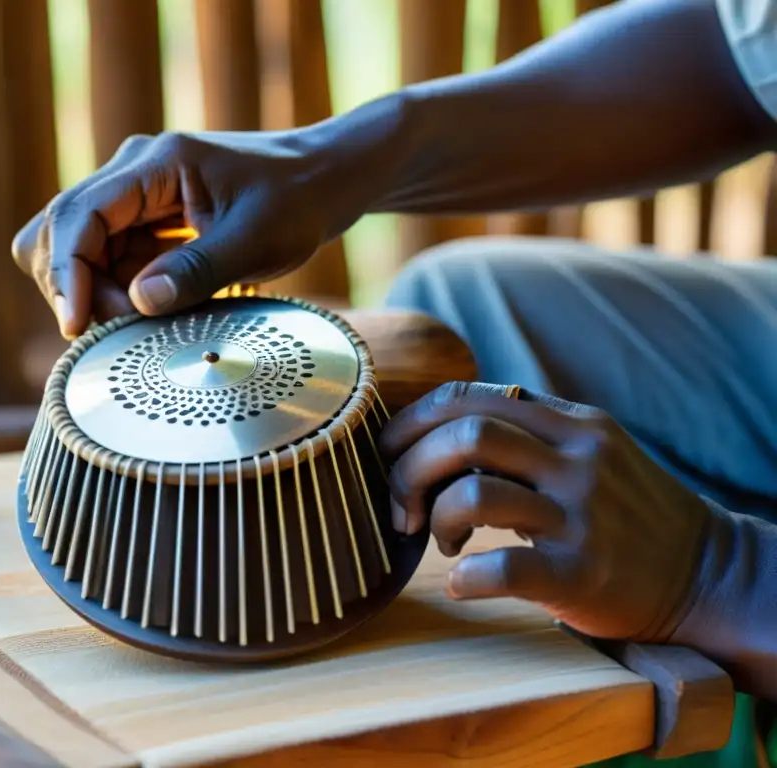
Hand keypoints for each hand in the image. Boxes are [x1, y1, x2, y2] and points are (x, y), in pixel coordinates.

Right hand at [11, 129, 367, 338]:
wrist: (325, 181)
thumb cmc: (298, 200)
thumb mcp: (255, 239)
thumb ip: (197, 270)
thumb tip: (136, 304)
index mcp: (155, 163)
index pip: (79, 215)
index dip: (67, 272)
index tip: (75, 324)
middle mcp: (133, 174)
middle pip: (62, 231)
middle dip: (76, 286)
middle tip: (121, 328)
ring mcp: (137, 199)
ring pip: (79, 250)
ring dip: (95, 292)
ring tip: (140, 322)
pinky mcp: (147, 223)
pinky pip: (110, 260)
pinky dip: (117, 291)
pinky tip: (151, 311)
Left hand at [378, 381, 715, 643]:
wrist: (712, 575)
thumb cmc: (628, 513)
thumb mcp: (589, 451)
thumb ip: (527, 432)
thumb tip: (435, 428)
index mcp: (570, 423)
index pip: (467, 396)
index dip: (411, 422)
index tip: (390, 454)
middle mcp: (577, 459)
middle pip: (463, 434)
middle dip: (409, 467)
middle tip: (401, 506)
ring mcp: (582, 516)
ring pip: (474, 492)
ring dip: (435, 516)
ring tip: (442, 540)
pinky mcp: (585, 574)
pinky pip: (505, 567)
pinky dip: (466, 576)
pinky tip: (462, 583)